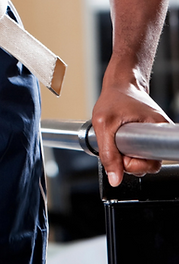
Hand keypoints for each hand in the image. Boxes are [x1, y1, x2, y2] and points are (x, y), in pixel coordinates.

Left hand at [91, 73, 171, 187]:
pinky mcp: (149, 135)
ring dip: (128, 155)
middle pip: (149, 165)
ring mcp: (155, 135)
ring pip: (144, 160)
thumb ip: (108, 153)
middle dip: (129, 161)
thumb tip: (115, 180)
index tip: (122, 153)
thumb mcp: (103, 123)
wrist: (120, 83)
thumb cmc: (114, 98)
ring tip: (117, 138)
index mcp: (158, 130)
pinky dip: (129, 149)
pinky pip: (141, 151)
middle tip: (116, 144)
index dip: (134, 163)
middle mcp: (160, 134)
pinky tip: (122, 139)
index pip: (153, 163)